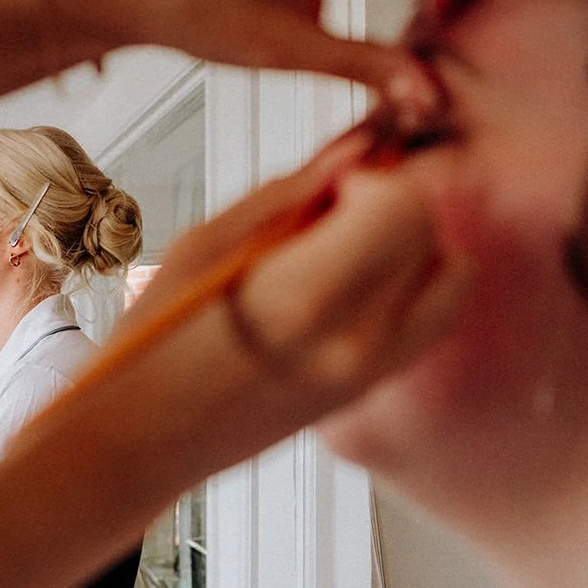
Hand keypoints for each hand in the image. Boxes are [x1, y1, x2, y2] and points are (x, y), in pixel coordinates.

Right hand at [115, 124, 467, 408]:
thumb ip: (291, 193)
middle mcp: (352, 343)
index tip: (327, 186)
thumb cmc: (150, 345)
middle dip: (388, 205)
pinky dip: (410, 288)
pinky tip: (352, 286)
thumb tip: (356, 144)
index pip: (402, 207)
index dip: (370, 179)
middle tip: (327, 214)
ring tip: (342, 252)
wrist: (141, 444)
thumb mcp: (204, 246)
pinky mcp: (368, 392)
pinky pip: (431, 320)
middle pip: (428, 234)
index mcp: (304, 299)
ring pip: (446, 276)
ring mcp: (368, 375)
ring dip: (408, 246)